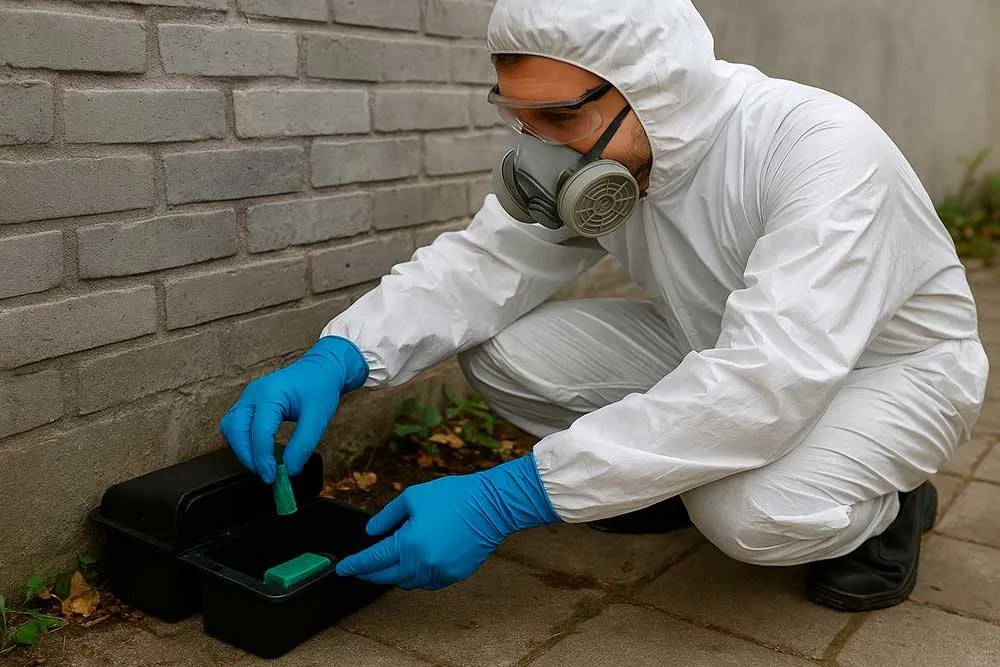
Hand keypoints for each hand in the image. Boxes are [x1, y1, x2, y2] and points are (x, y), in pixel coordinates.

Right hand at [220, 336, 367, 482]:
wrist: (320, 370)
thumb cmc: (319, 388)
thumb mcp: (318, 417)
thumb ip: (303, 445)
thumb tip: (289, 471)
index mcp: (270, 393)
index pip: (259, 431)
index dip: (263, 458)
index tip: (273, 477)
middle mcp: (252, 394)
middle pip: (235, 430)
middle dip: (248, 456)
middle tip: (266, 475)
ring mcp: (247, 398)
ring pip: (230, 428)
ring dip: (241, 449)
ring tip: (262, 465)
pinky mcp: (248, 405)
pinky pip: (235, 426)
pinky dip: (242, 442)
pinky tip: (259, 452)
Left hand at [336, 454, 559, 589]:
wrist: (492, 506)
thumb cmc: (453, 496)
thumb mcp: (414, 497)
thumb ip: (388, 516)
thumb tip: (372, 532)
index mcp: (409, 543)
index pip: (373, 560)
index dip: (355, 565)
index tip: (342, 568)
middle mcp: (422, 564)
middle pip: (387, 577)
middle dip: (370, 574)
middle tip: (359, 570)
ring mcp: (440, 573)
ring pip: (407, 583)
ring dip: (394, 575)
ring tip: (388, 564)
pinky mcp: (455, 575)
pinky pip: (427, 583)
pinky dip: (416, 577)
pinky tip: (415, 564)